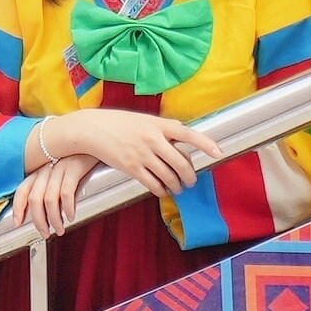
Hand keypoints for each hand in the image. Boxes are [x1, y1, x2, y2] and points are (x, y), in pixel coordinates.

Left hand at [14, 153, 99, 238]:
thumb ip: (51, 189)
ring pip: (49, 199)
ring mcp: (60, 167)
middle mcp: (47, 168)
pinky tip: (70, 216)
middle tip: (45, 233)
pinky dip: (67, 208)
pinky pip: (66, 193)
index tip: (17, 223)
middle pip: (35, 199)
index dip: (18, 208)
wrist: (96, 141)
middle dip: (38, 221)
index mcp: (40, 170)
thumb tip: (47, 214)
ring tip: (60, 229)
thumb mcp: (60, 173)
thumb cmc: (79, 160)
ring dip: (54, 219)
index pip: (22, 190)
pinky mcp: (74, 168)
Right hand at [36, 107, 220, 197]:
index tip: (218, 153)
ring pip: (169, 176)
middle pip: (181, 162)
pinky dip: (161, 190)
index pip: (188, 134)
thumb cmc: (119, 122)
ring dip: (177, 185)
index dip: (205, 144)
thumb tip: (181, 140)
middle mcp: (153, 139)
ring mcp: (142, 155)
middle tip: (191, 181)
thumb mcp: (144, 119)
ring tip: (178, 188)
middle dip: (190, 176)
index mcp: (158, 125)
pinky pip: (153, 184)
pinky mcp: (131, 168)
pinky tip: (162, 190)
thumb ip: (163, 129)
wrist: (92, 129)